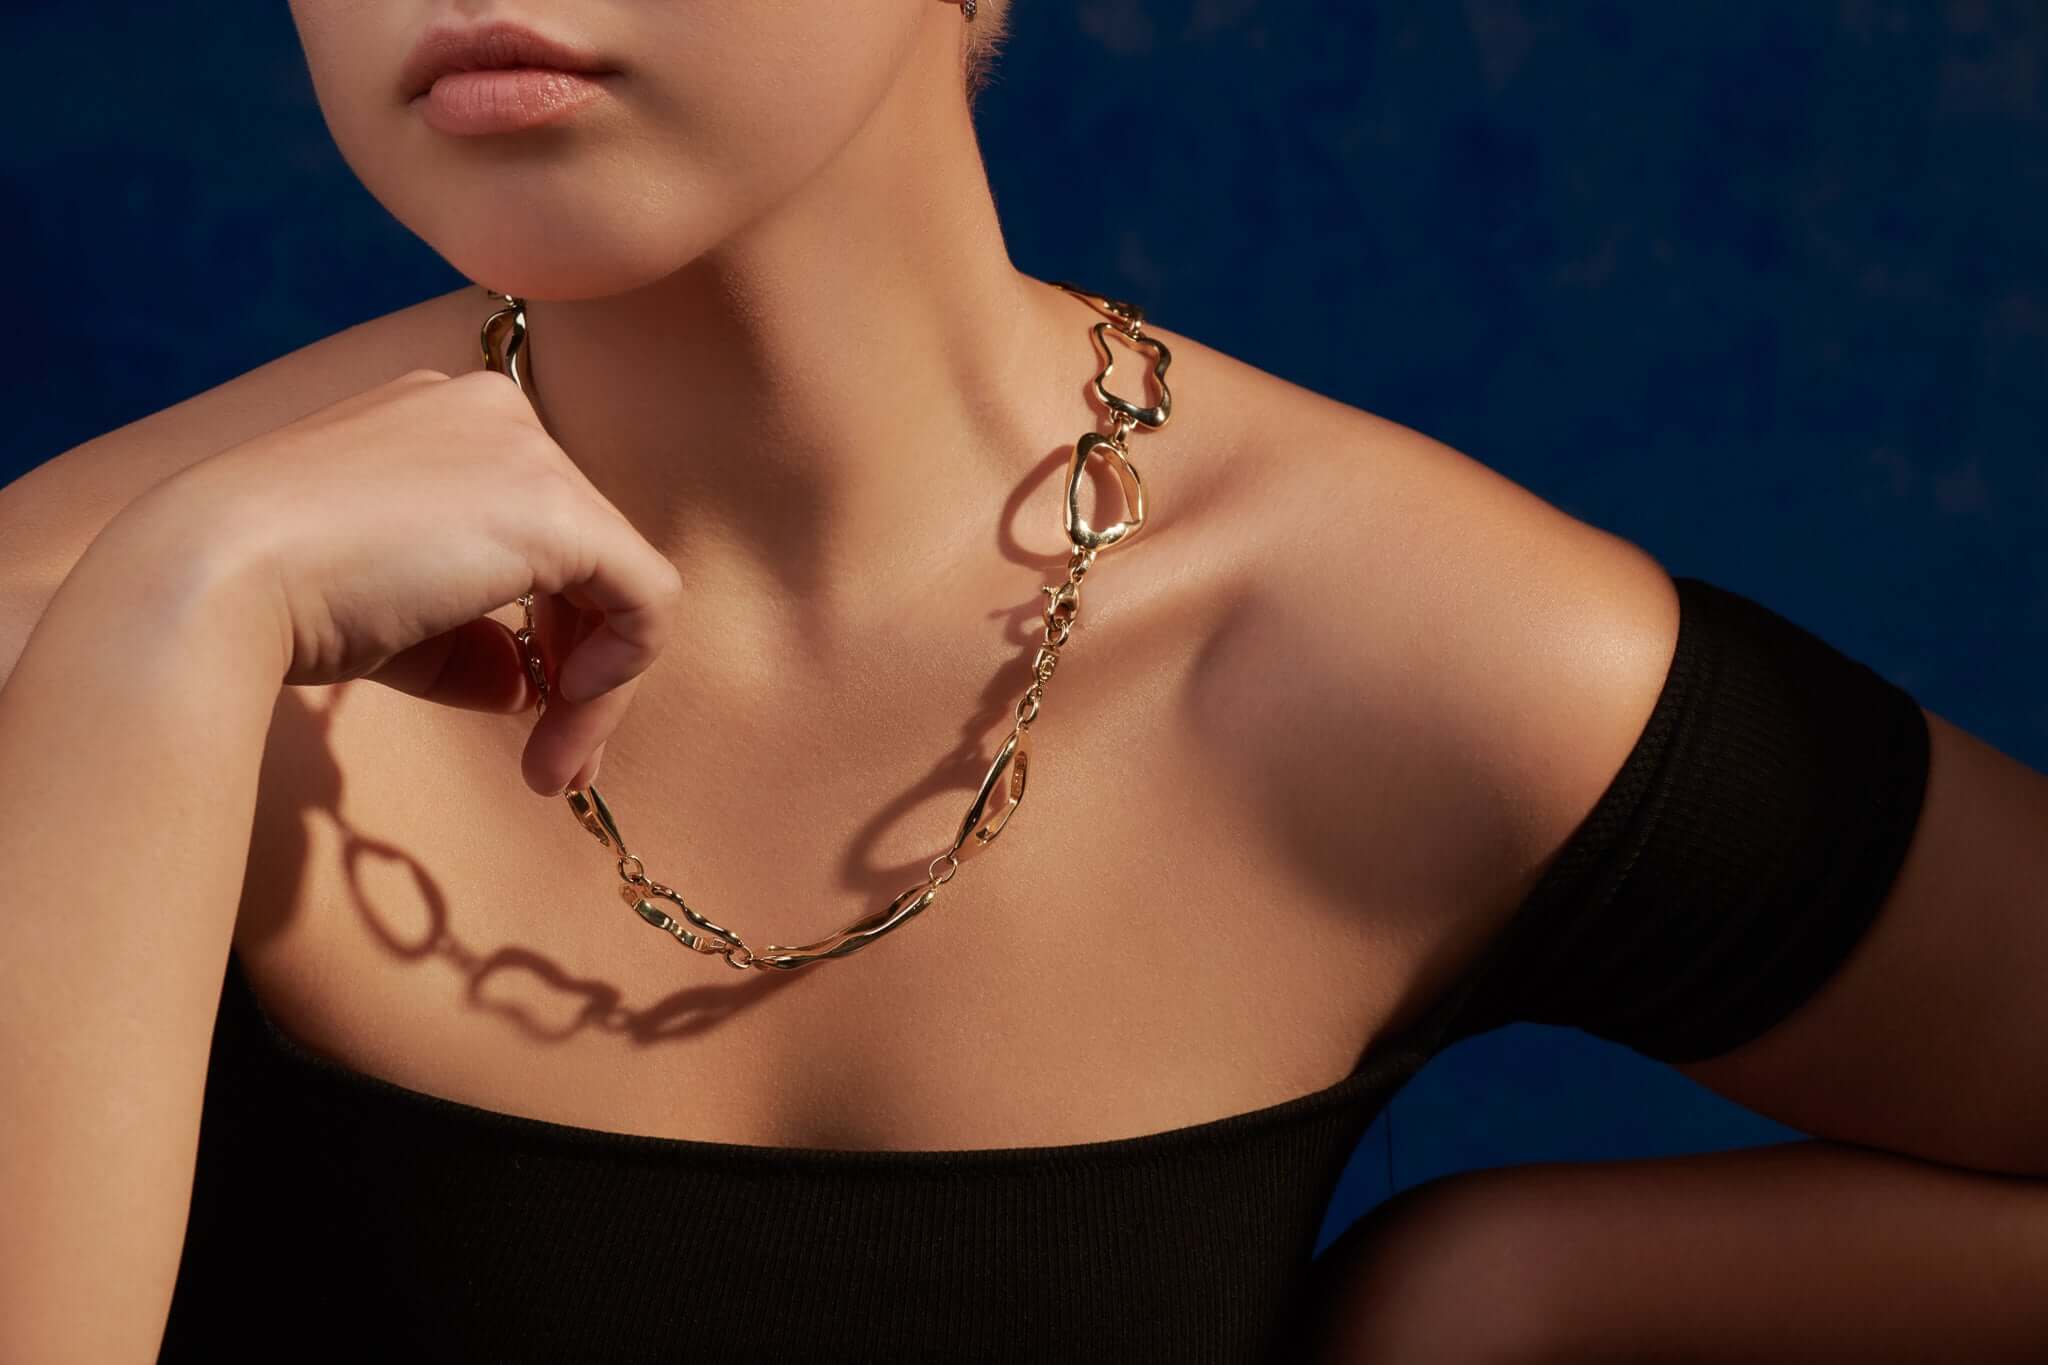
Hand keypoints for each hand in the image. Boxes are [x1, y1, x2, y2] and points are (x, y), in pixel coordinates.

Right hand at [138, 366, 681, 796]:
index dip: (550, 630)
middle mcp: (498, 414)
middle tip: (556, 762)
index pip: (537, 531)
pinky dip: (620, 673)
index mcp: (449, 420)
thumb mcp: (393, 617)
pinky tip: (567, 718)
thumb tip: (530, 689)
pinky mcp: (557, 508)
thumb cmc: (282, 597)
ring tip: (553, 768)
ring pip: (620, 582)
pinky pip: (643, 598)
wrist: (218, 579)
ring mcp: (530, 451)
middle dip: (582, 667)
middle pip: (587, 556)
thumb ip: (471, 641)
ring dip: (598, 689)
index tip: (533, 713)